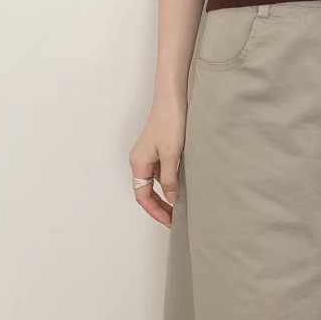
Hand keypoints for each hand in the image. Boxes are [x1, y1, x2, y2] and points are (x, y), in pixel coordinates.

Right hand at [129, 94, 185, 228]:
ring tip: (180, 207)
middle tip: (176, 219)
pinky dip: (169, 184)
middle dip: (160, 207)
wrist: (172, 98)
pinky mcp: (158, 149)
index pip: (142, 196)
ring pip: (154, 183)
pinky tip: (182, 187)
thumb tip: (170, 199)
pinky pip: (160, 173)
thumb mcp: (171, 155)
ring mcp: (149, 155)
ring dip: (165, 196)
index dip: (156, 211)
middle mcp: (140, 161)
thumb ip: (169, 179)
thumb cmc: (170, 122)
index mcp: (138, 163)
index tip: (170, 221)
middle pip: (146, 192)